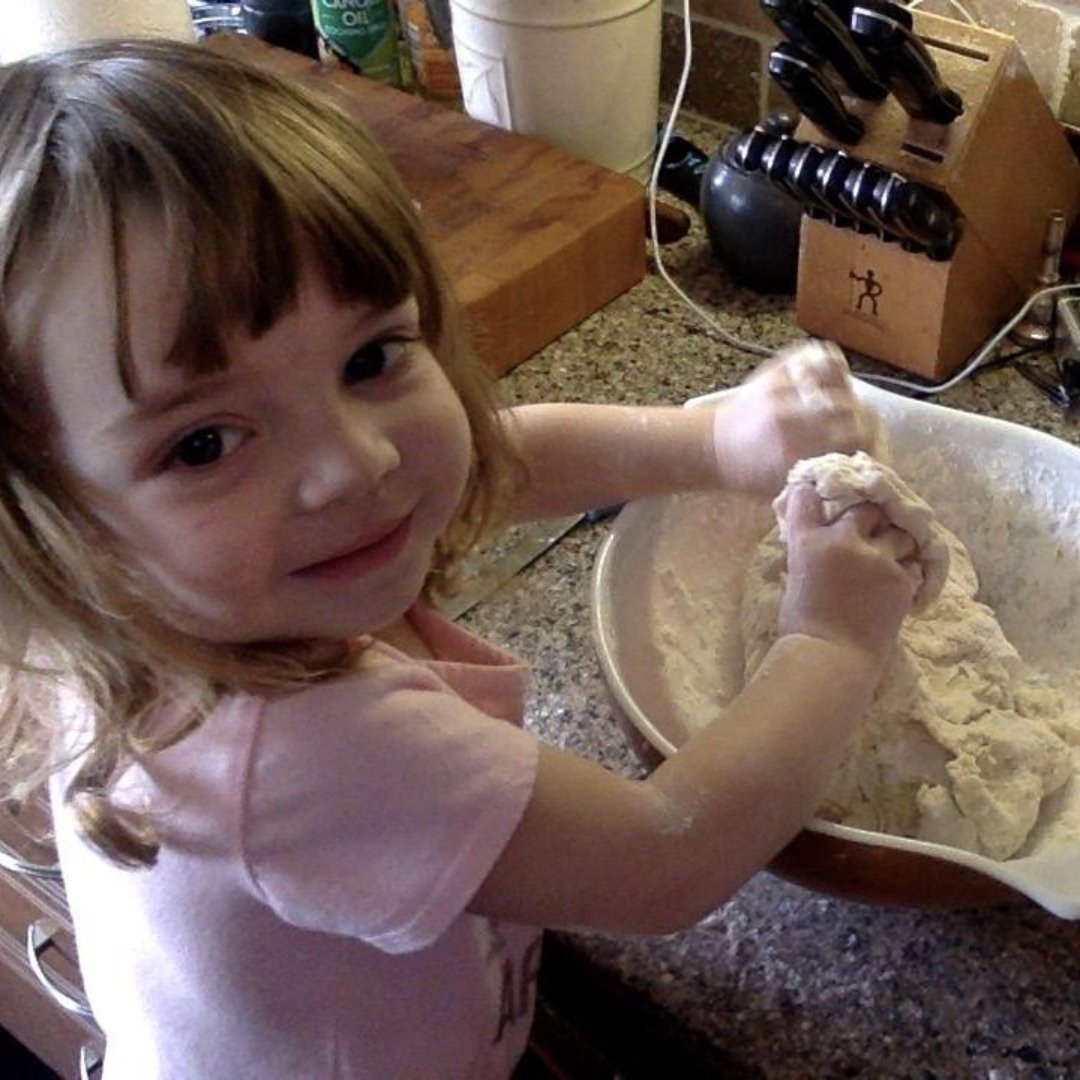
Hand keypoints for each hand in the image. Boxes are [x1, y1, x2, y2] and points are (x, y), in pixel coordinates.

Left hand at [712, 340, 885, 494]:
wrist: (711, 447)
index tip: (873, 452)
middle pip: (854, 411)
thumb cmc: (750, 475)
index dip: (873, 446)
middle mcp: (789, 419)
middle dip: (866, 423)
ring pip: (842, 385)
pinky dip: (834, 368)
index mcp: (793, 454)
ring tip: (850, 411)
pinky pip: (822, 357)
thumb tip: (863, 471)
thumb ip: (823, 480)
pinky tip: (833, 386)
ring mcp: (782, 389)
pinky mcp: (777, 369)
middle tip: (865, 432)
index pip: (856, 441)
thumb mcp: (785, 489)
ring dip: (852, 398)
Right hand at [777, 484, 918, 667]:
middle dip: (869, 517)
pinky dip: (907, 569)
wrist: (830, 657)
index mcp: (809, 542)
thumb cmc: (802, 624)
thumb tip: (823, 537)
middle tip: (869, 528)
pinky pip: (912, 563)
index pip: (807, 500)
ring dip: (894, 542)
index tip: (816, 491)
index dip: (813, 492)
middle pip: (866, 509)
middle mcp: (845, 542)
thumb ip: (811, 550)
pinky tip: (897, 581)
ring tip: (889, 557)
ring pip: (897, 534)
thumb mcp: (796, 577)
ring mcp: (878, 559)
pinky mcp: (902, 579)